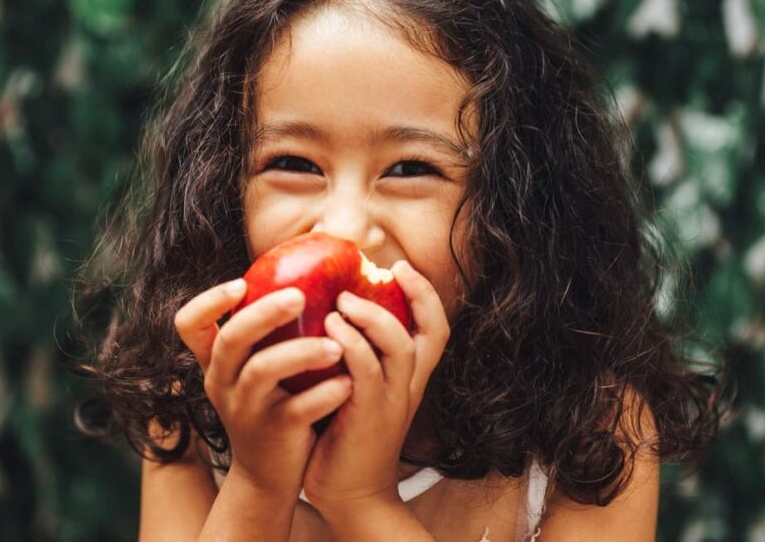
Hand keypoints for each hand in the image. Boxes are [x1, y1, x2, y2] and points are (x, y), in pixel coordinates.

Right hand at [174, 279, 353, 497]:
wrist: (270, 475)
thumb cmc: (273, 403)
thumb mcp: (256, 369)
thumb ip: (266, 332)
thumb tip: (303, 274)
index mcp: (216, 362)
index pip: (188, 324)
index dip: (208, 301)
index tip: (240, 283)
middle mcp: (223, 382)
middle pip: (232, 339)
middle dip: (264, 313)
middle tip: (299, 295)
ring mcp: (245, 409)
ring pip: (263, 371)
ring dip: (301, 352)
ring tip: (336, 346)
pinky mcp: (274, 433)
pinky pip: (298, 409)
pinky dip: (324, 394)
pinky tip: (348, 383)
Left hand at [301, 260, 450, 512]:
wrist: (349, 496)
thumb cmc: (345, 437)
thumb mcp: (357, 390)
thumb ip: (354, 356)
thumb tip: (328, 310)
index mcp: (409, 379)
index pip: (436, 329)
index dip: (426, 295)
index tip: (402, 268)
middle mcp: (408, 387)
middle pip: (432, 331)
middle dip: (415, 293)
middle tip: (383, 269)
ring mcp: (392, 401)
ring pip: (401, 345)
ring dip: (373, 315)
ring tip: (343, 298)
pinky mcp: (368, 415)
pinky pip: (366, 370)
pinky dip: (351, 343)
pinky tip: (329, 326)